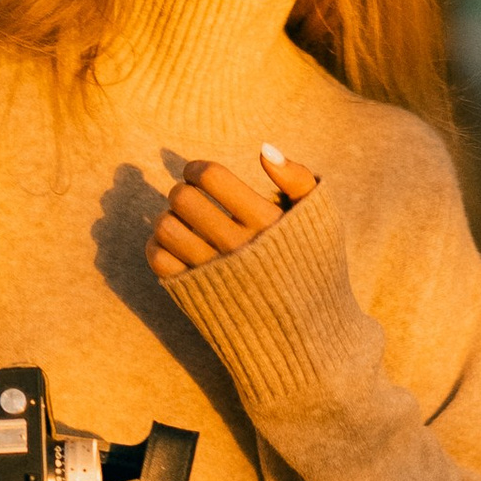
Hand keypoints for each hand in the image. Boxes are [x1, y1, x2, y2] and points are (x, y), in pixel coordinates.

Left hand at [146, 141, 316, 283]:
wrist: (306, 332)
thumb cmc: (311, 263)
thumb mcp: (322, 218)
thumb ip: (297, 178)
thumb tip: (264, 148)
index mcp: (265, 221)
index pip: (212, 176)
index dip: (196, 168)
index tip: (197, 173)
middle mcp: (237, 246)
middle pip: (184, 198)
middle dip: (182, 190)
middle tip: (190, 197)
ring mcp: (213, 273)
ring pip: (166, 227)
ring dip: (168, 216)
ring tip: (182, 221)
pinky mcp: (195, 295)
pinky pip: (159, 259)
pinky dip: (157, 244)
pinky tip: (174, 243)